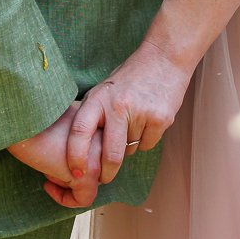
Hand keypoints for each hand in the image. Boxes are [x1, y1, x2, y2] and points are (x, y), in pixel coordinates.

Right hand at [8, 105, 97, 207]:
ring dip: (66, 183)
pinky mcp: (88, 172)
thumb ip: (75, 143)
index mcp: (96, 122)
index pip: (93, 154)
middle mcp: (103, 137)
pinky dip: (64, 199)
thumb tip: (78, 174)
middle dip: (70, 173)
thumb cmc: (29, 124)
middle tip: (49, 164)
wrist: (17, 120)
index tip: (53, 157)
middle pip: (93, 169)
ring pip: (90, 185)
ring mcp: (98, 155)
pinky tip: (47, 185)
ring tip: (47, 168)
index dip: (72, 162)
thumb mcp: (58, 128)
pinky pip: (84, 199)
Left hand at [66, 46, 191, 186]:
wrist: (163, 59)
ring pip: (130, 150)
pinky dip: (145, 140)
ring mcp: (141, 113)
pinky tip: (147, 120)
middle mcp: (118, 106)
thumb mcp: (103, 91)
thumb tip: (81, 151)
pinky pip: (147, 145)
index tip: (76, 174)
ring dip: (128, 146)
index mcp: (98, 98)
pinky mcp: (160, 119)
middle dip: (106, 173)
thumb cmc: (128, 78)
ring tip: (132, 122)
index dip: (76, 156)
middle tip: (103, 179)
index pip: (80, 131)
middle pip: (110, 154)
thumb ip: (93, 116)